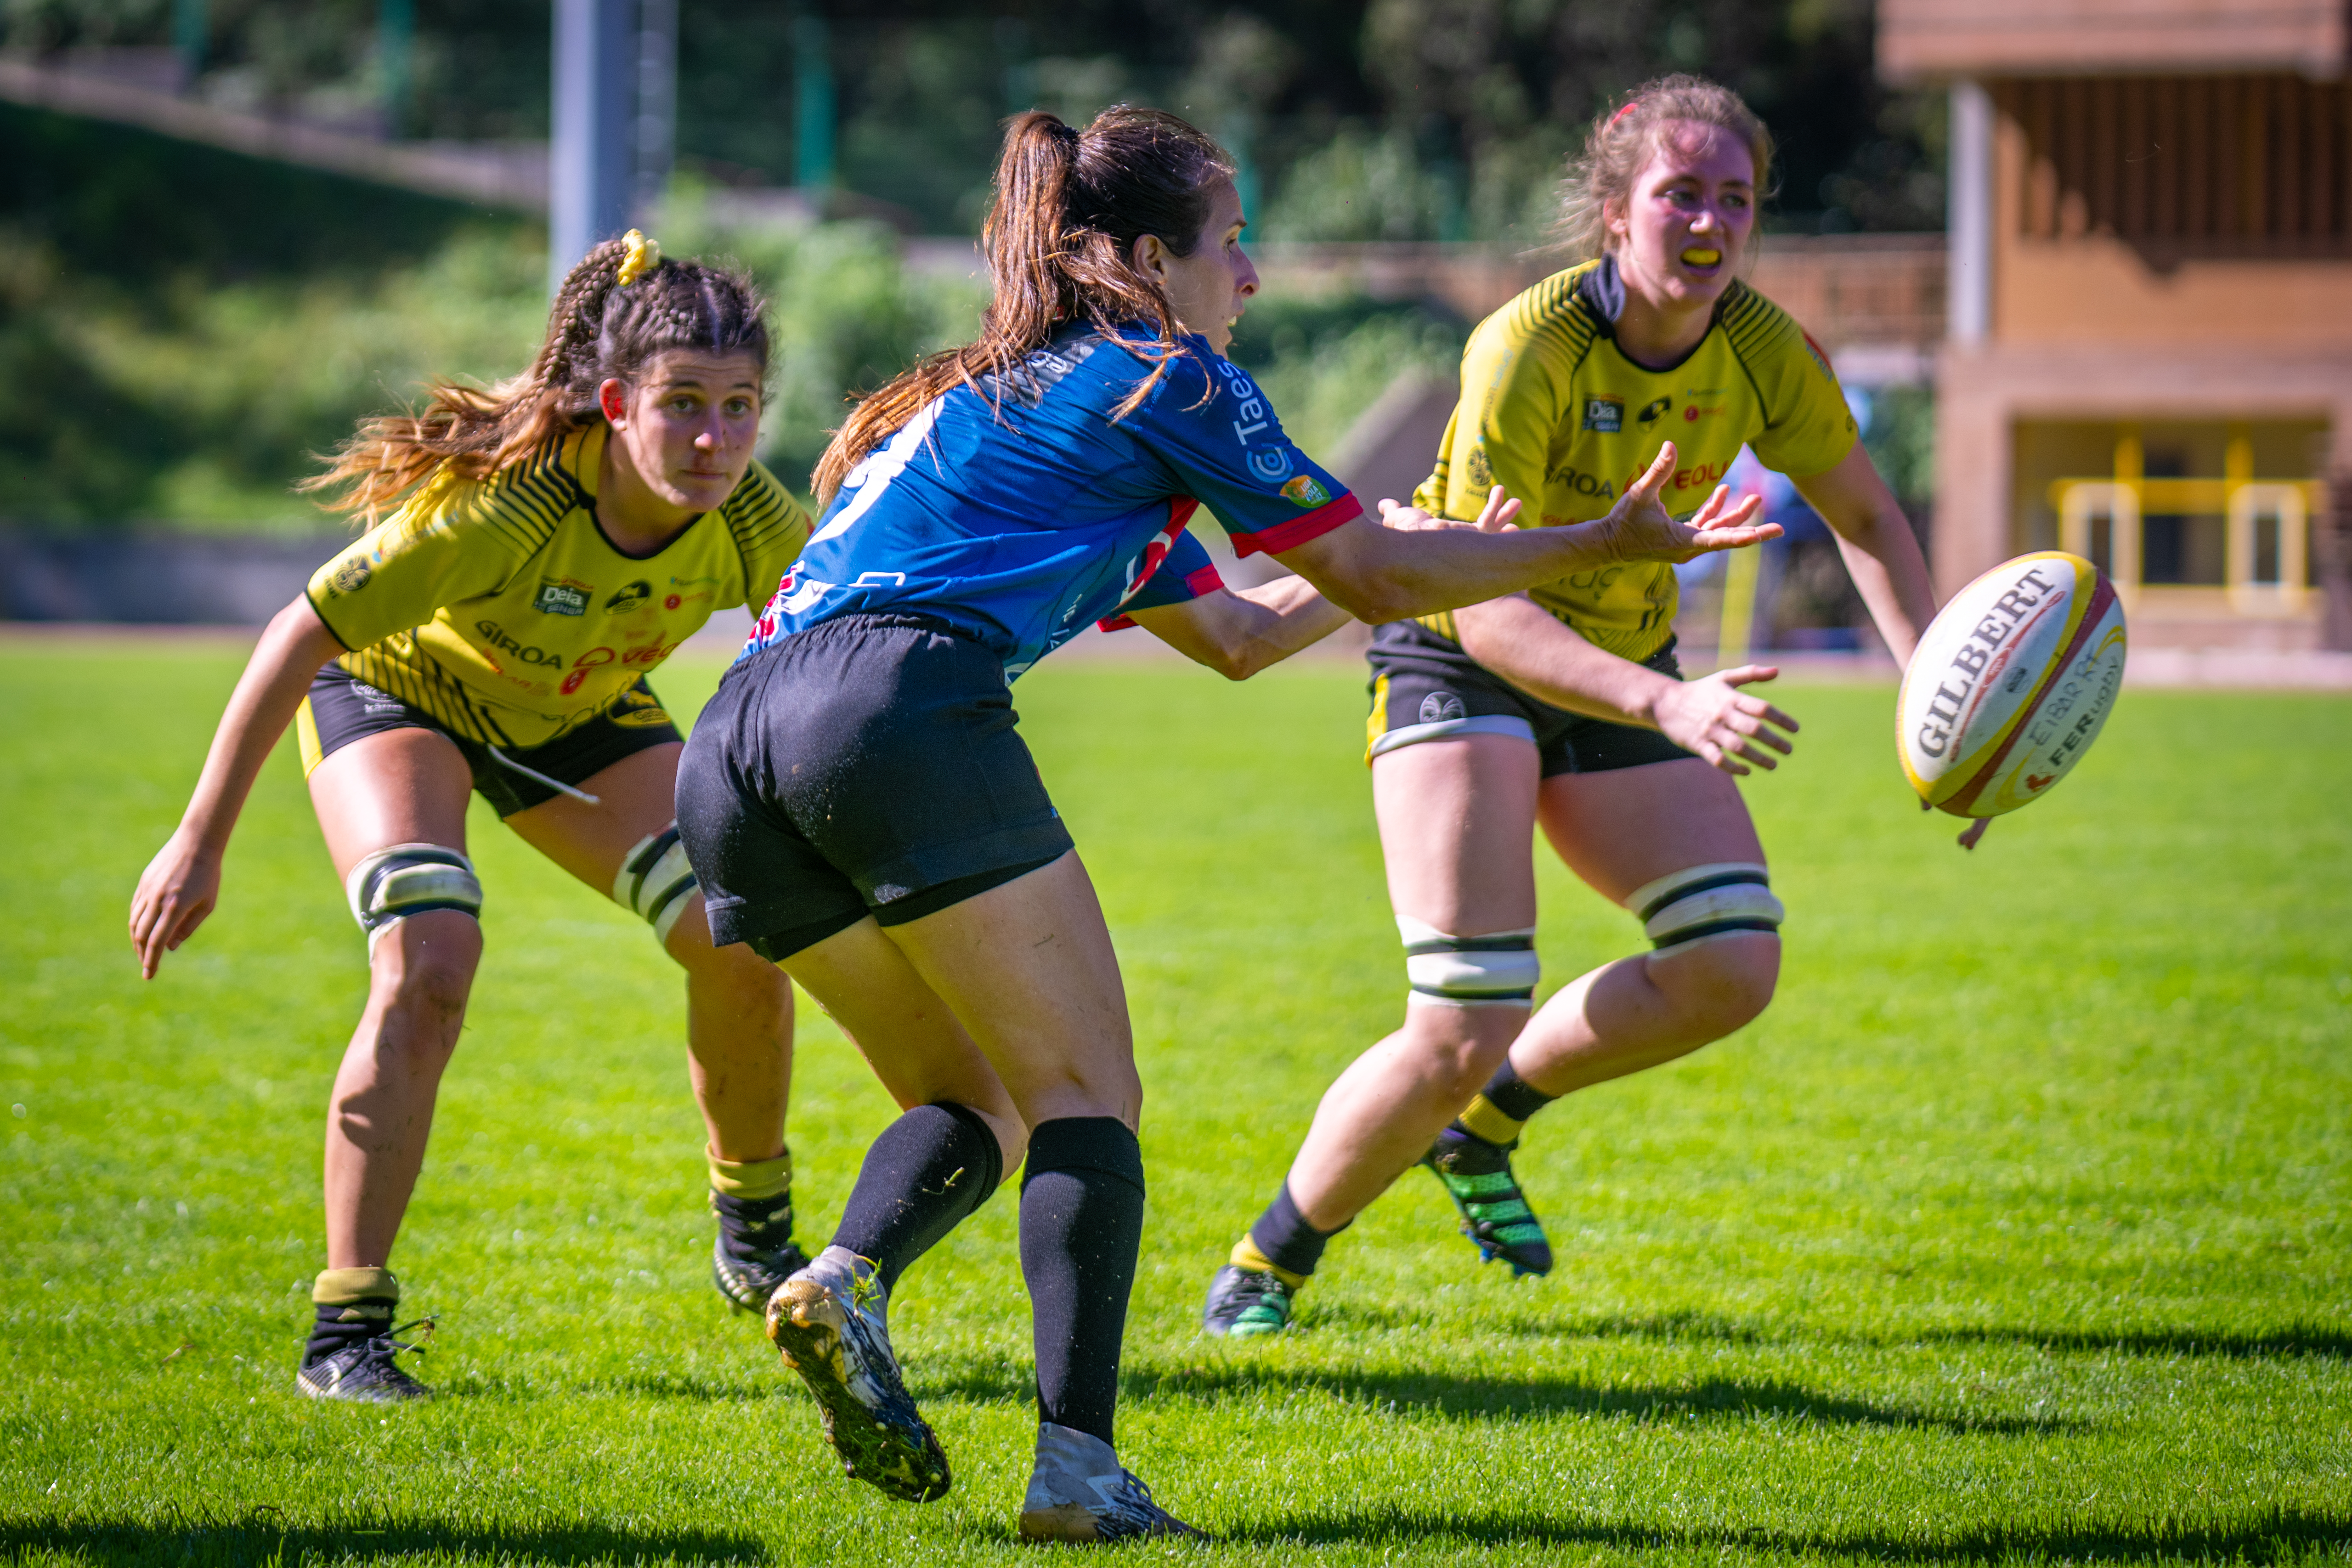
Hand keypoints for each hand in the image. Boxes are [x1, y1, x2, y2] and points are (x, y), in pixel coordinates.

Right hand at [129, 828, 222, 979]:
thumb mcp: (206, 904)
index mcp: (175, 908)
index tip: (149, 975)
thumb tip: (171, 947)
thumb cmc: (208, 875)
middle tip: (147, 965)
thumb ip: (188, 927)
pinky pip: (135, 907)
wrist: (196, 843)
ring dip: (137, 940)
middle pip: (141, 935)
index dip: (151, 961)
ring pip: (134, 921)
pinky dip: (136, 922)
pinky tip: (142, 930)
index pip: (156, 942)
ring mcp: (148, 890)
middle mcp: (157, 900)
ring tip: (144, 951)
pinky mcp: (144, 882)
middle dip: (142, 953)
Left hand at [1376, 485, 1522, 533]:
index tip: (1476, 527)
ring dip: (1504, 515)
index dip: (1470, 532)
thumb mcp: (1398, 521)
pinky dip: (1497, 507)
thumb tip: (1383, 504)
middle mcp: (1460, 546)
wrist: (1410, 547)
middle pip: (1483, 537)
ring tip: (1518, 501)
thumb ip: (1393, 513)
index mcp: (1445, 542)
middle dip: (1498, 526)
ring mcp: (1469, 543)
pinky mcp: (1474, 537)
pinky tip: (1502, 491)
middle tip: (1513, 521)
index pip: (1461, 537)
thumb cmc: (1402, 538)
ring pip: (1492, 530)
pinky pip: (1489, 521)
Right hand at [1598, 443, 1778, 563]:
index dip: (1748, 535)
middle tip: (1780, 528)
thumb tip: (1671, 444)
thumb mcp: (1640, 493)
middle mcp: (1690, 548)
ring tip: (1755, 498)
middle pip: (1728, 537)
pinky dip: (1714, 512)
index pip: (1722, 539)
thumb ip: (1658, 470)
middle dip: (1752, 528)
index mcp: (1684, 541)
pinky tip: (1723, 492)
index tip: (1771, 533)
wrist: (1607, 544)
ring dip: (1735, 516)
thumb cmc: (1623, 522)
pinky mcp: (1681, 540)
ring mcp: (1686, 545)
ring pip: (1718, 531)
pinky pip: (1704, 526)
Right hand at [1651, 664, 1797, 775]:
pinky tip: (1747, 771)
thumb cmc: (1700, 690)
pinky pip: (1718, 759)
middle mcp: (1722, 714)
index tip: (1795, 729)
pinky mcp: (1698, 744)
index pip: (1761, 708)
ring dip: (1758, 758)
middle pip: (1753, 729)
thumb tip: (1778, 671)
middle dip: (1774, 741)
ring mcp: (1710, 730)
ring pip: (1738, 747)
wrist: (1665, 702)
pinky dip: (1733, 768)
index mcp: (1730, 697)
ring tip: (1773, 765)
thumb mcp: (1724, 677)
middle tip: (1788, 750)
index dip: (1781, 719)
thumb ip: (1751, 673)